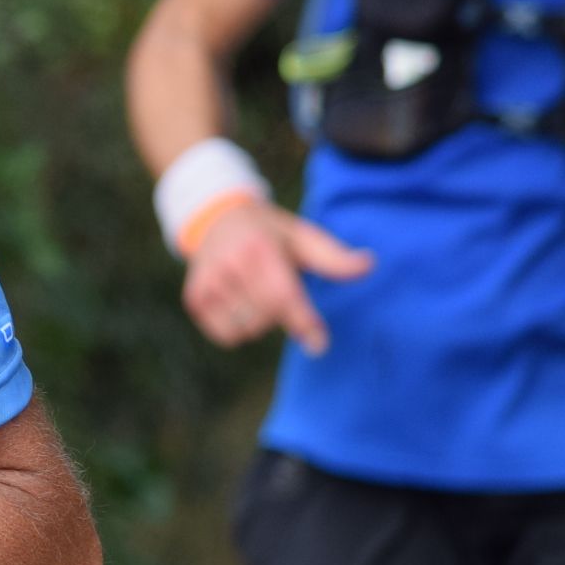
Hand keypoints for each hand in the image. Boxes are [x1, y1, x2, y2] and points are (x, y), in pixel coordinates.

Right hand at [180, 198, 372, 353]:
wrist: (216, 219)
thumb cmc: (270, 233)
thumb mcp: (303, 237)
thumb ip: (334, 257)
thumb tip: (369, 265)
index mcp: (260, 248)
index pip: (283, 295)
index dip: (304, 323)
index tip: (319, 345)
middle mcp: (229, 264)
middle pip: (267, 318)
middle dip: (283, 316)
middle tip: (281, 294)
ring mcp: (208, 282)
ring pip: (247, 330)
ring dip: (261, 323)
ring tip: (257, 296)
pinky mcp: (194, 298)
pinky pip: (226, 336)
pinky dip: (240, 330)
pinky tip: (240, 305)